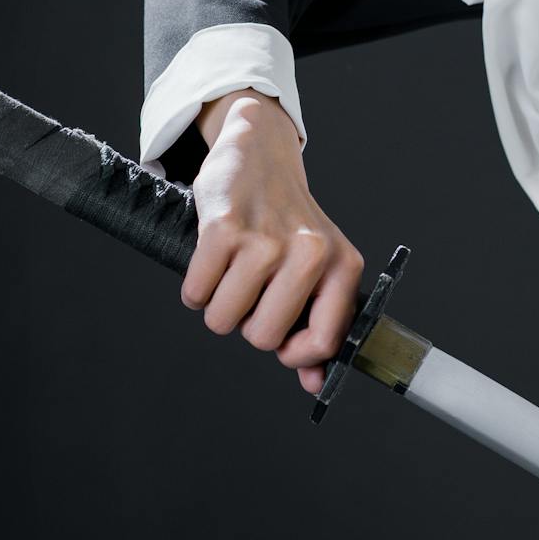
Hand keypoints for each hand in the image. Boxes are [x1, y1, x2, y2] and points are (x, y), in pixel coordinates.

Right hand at [183, 93, 364, 396]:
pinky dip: (196, 288)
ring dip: (218, 306)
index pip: (324, 342)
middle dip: (247, 325)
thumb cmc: (290, 223)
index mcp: (342, 266)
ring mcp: (266, 239)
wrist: (262, 155)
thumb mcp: (320, 267)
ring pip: (223, 321)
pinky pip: (196, 294)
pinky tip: (211, 261)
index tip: (282, 343)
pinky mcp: (223, 227)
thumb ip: (319, 325)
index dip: (294, 354)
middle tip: (252, 293)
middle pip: (262, 338)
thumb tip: (314, 384)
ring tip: (232, 273)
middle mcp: (311, 252)